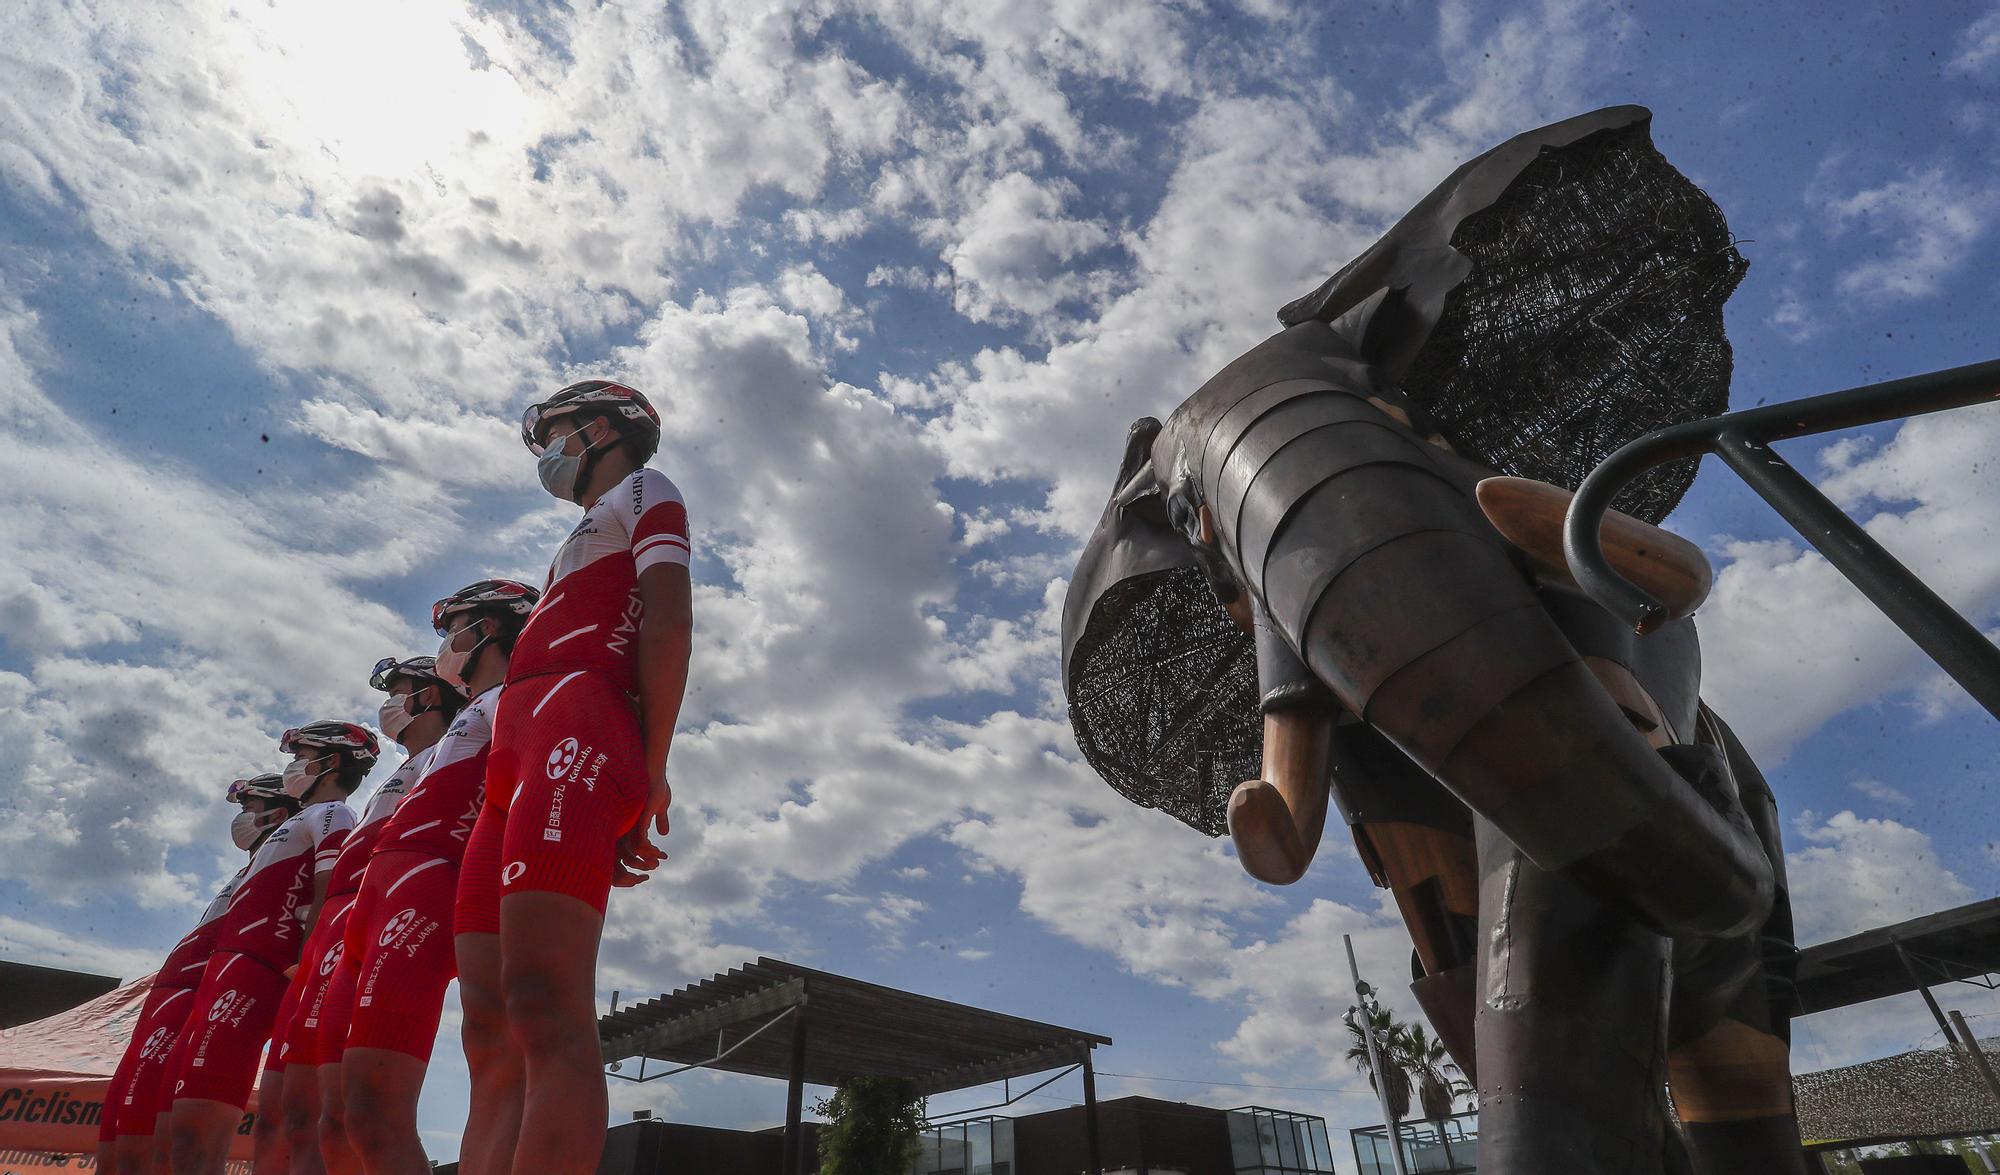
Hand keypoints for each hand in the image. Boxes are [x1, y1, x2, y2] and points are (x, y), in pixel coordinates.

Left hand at [613, 772, 670, 887]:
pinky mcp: (638, 819)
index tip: (655, 860)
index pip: (628, 847)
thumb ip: (660, 820)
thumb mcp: (659, 806)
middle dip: (642, 864)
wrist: (653, 769)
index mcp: (628, 823)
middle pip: (628, 853)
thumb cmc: (655, 784)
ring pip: (634, 850)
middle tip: (656, 865)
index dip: (639, 858)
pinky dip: (650, 851)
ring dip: (648, 858)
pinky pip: (640, 842)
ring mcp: (630, 822)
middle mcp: (626, 824)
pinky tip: (659, 852)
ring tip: (660, 859)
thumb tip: (664, 833)